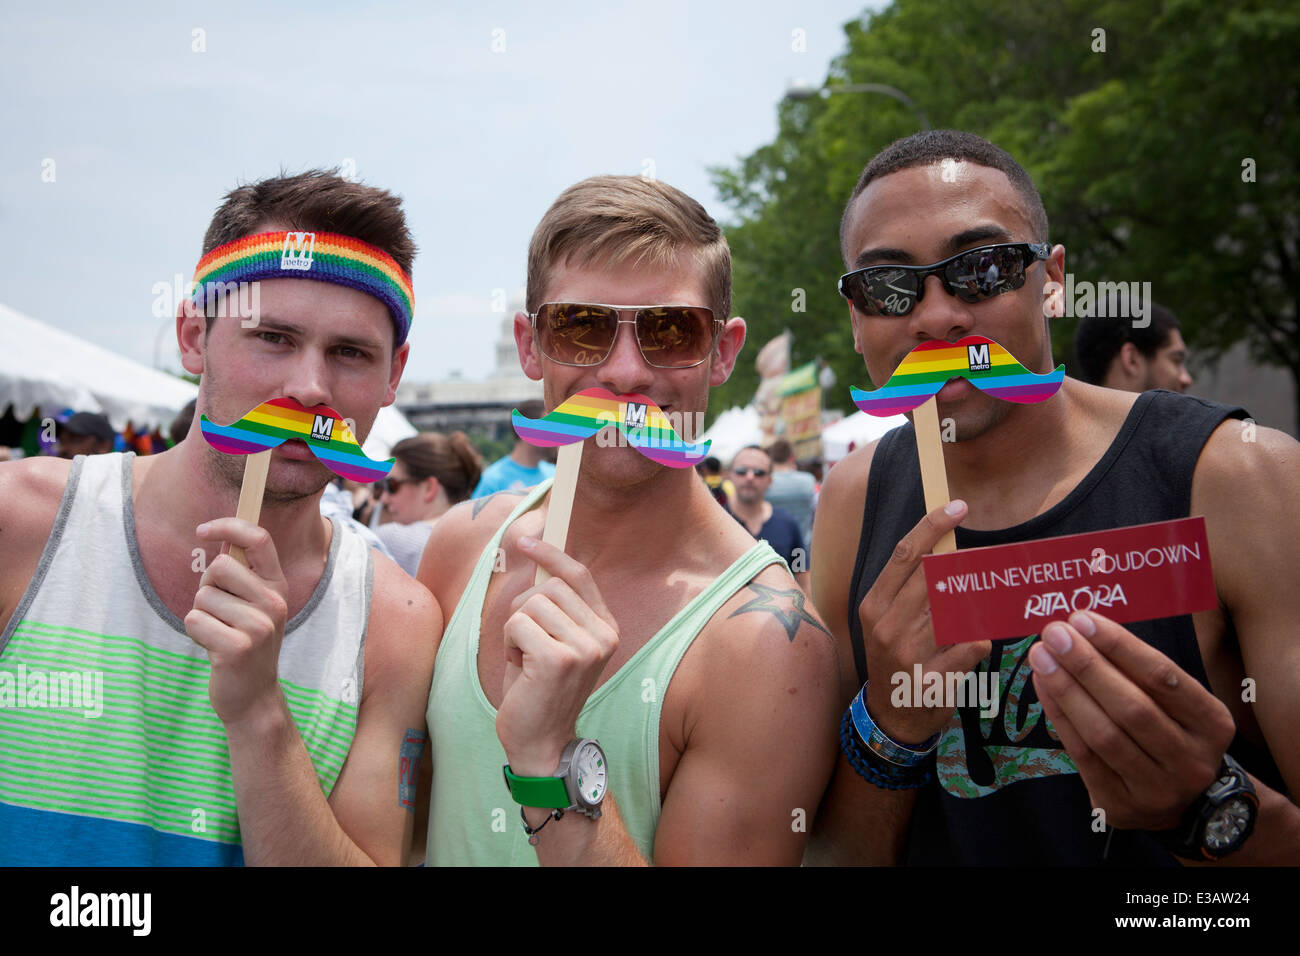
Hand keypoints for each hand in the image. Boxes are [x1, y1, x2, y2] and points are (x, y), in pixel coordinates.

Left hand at [184, 518, 290, 726]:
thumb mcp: (252, 605)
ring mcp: (259, 626)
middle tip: (218, 611)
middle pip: (220, 566)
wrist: (254, 696)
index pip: (259, 539)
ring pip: (203, 597)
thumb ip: (242, 574)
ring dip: (200, 615)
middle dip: (206, 585)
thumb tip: (219, 536)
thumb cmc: (244, 643)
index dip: (229, 525)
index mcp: (278, 586)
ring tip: (218, 633)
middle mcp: (274, 602)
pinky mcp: (237, 648)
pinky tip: (212, 648)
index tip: (203, 530)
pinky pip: (194, 621)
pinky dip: (195, 634)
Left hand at [496, 536, 618, 776]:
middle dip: (524, 611)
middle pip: (548, 587)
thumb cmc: (538, 690)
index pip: (579, 575)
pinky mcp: (559, 659)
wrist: (540, 743)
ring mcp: (585, 647)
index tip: (525, 540)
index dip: (552, 554)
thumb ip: (554, 606)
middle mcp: (602, 636)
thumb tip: (541, 559)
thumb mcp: (553, 641)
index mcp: (606, 628)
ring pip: (530, 605)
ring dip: (515, 630)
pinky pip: (517, 625)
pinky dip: (508, 644)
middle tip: (526, 646)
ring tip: (525, 661)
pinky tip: (520, 670)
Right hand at [857, 500, 990, 743]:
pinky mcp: (933, 679)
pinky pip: (973, 645)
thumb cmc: (895, 658)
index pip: (905, 555)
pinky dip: (980, 640)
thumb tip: (945, 548)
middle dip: (964, 563)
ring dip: (976, 605)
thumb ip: (908, 589)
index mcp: (873, 605)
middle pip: (934, 576)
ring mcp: (908, 654)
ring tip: (981, 607)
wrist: (891, 715)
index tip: (957, 507)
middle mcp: (886, 626)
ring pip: (958, 610)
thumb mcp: (887, 621)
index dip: (932, 526)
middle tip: (983, 560)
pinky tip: (975, 643)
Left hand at [1029, 610, 1235, 829]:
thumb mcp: (1179, 705)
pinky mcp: (1121, 804)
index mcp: (1212, 724)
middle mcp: (1190, 758)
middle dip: (1087, 665)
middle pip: (1131, 707)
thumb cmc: (1171, 733)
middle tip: (1054, 633)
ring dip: (1067, 689)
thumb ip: (1140, 672)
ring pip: (1104, 733)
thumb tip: (1083, 629)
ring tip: (1041, 656)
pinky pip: (1083, 754)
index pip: (1162, 677)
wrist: (1182, 805)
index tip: (1082, 620)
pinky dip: (1060, 715)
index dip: (1120, 646)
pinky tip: (1043, 685)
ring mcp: (1157, 787)